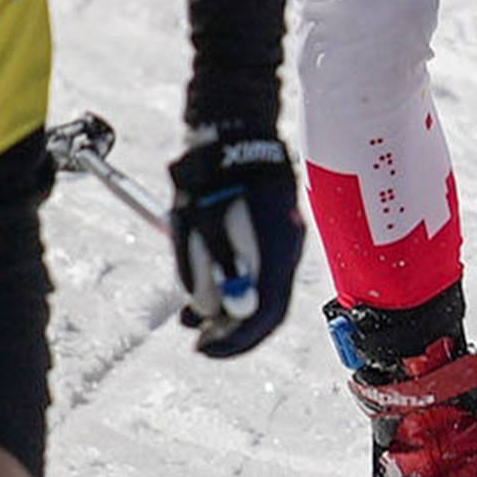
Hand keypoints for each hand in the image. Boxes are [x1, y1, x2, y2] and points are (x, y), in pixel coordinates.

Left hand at [164, 127, 300, 359]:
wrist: (234, 126)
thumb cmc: (210, 174)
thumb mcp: (195, 226)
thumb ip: (201, 271)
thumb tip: (204, 311)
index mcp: (273, 247)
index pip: (265, 312)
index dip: (236, 339)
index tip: (205, 349)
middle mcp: (286, 247)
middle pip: (267, 308)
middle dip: (232, 330)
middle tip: (199, 342)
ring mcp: (285, 238)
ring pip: (260, 290)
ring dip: (227, 310)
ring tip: (190, 319)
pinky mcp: (276, 230)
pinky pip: (259, 270)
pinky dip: (234, 285)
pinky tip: (205, 291)